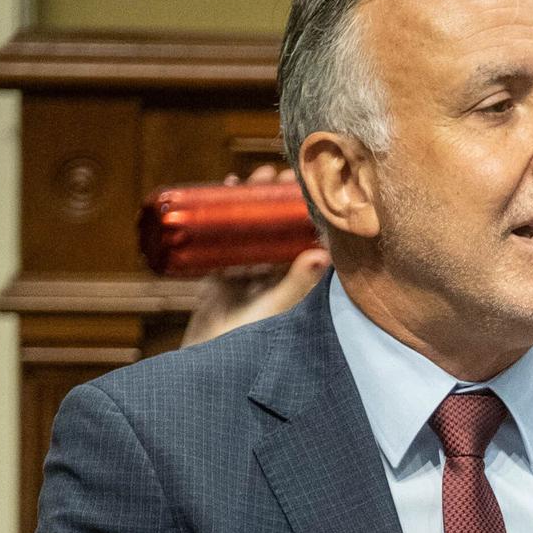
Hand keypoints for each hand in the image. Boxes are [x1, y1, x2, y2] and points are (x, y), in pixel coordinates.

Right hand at [179, 165, 328, 347]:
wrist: (209, 360)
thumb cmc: (252, 339)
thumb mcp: (277, 306)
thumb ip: (297, 282)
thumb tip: (323, 254)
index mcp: (296, 284)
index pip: (306, 241)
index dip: (306, 213)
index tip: (307, 185)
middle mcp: (275, 278)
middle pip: (277, 231)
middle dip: (274, 201)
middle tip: (275, 171)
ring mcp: (248, 277)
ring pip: (250, 232)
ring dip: (248, 204)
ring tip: (248, 176)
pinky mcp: (222, 279)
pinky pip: (223, 242)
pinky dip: (220, 219)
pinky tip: (221, 191)